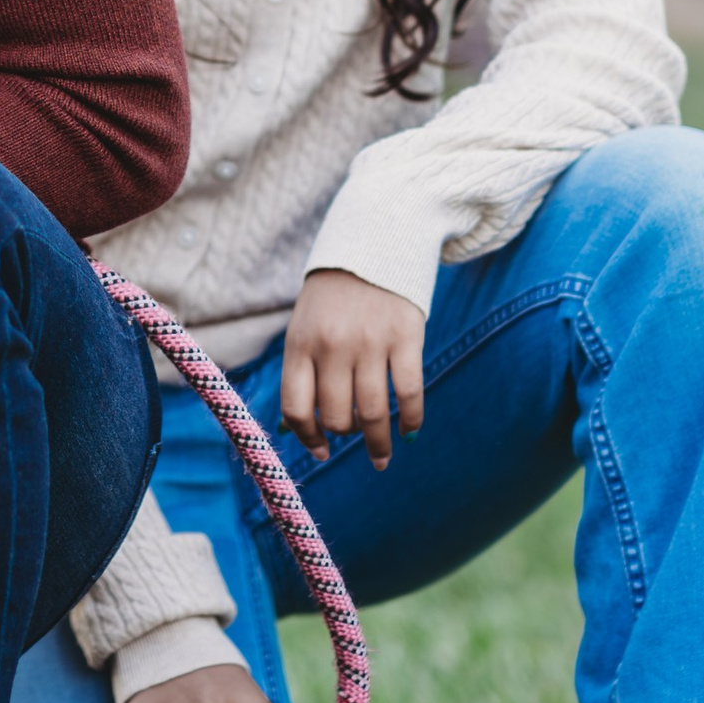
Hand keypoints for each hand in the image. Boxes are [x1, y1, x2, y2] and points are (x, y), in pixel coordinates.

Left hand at [278, 265, 425, 467]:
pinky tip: (408, 431)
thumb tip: (292, 432)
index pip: (297, 408)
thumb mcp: (304, 328)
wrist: (373, 246)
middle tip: (354, 434)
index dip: (308, 438)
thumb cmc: (333, 300)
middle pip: (337, 416)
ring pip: (373, 413)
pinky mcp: (406, 337)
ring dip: (378, 443)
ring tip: (381, 456)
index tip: (322, 452)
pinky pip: (410, 393)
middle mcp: (333, 345)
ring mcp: (370, 342)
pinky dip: (410, 420)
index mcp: (300, 344)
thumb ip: (301, 375)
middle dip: (345, 435)